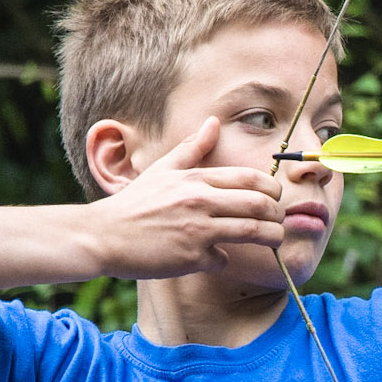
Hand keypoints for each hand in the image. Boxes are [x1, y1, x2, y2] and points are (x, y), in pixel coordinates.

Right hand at [86, 117, 286, 278]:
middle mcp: (199, 200)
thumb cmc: (134, 204)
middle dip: (278, 214)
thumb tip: (213, 121)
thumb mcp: (162, 170)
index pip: (251, 178)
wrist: (102, 236)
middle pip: (259, 204)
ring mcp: (196, 229)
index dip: (272, 189)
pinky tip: (218, 258)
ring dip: (270, 238)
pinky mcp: (190, 257)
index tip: (274, 199)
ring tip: (273, 241)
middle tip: (279, 221)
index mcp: (195, 178)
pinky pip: (223, 259)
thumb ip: (191, 148)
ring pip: (251, 231)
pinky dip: (224, 260)